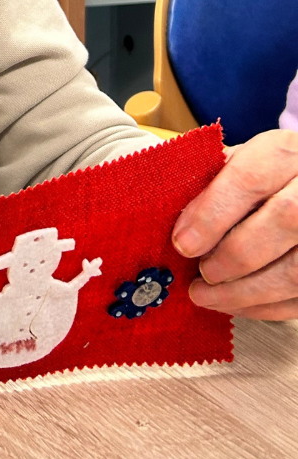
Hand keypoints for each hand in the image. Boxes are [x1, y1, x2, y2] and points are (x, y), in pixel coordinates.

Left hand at [172, 130, 297, 318]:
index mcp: (286, 153)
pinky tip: (238, 304)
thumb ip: (212, 179)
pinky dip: (267, 306)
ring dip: (246, 292)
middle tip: (200, 273)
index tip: (183, 243)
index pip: (250, 179)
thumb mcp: (243, 161)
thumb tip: (173, 213)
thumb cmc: (269, 176)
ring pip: (297, 269)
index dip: (212, 214)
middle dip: (232, 256)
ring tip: (208, 296)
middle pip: (283, 221)